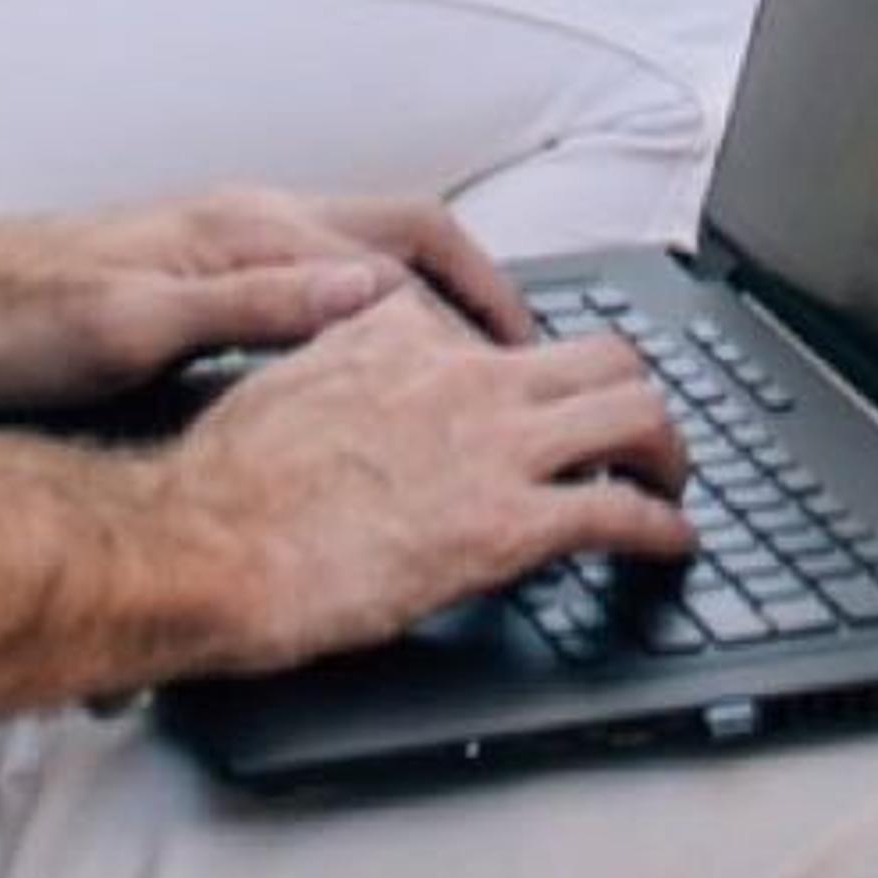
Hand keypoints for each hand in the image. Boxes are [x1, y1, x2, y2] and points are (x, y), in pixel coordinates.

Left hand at [0, 188, 528, 414]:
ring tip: (464, 377)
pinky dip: (369, 322)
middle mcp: (249, 224)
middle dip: (474, 293)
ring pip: (363, 260)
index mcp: (251, 229)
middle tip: (522, 364)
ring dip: (425, 307)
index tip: (524, 355)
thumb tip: (370, 289)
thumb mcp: (131, 328)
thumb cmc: (8, 322)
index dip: (478, 297)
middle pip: (405, 236)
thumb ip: (254, 305)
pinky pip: (317, 285)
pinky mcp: (194, 279)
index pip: (411, 241)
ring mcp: (223, 247)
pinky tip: (365, 378)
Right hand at [170, 289, 697, 668]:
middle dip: (638, 394)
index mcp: (406, 336)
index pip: (504, 334)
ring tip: (673, 483)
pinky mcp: (506, 524)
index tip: (548, 404)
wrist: (204, 543)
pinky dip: (663, 528)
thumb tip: (356, 390)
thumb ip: (342, 368)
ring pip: (636, 415)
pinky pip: (620, 512)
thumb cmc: (222, 485)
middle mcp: (465, 377)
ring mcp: (494, 447)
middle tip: (643, 437)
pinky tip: (673, 544)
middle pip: (602, 355)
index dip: (539, 376)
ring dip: (669, 452)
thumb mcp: (285, 382)